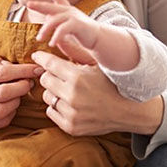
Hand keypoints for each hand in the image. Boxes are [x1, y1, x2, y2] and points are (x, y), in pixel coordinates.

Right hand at [0, 53, 39, 132]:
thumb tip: (8, 65)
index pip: (3, 72)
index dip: (22, 70)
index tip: (36, 69)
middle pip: (5, 92)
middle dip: (22, 86)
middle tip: (29, 82)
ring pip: (5, 108)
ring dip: (18, 100)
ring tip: (20, 93)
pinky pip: (3, 120)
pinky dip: (12, 112)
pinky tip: (11, 104)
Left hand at [27, 0, 98, 62]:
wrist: (98, 38)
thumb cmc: (83, 32)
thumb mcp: (68, 24)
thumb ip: (58, 20)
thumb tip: (47, 17)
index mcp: (67, 10)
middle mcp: (69, 11)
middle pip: (51, 7)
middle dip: (40, 5)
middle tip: (29, 4)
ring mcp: (73, 17)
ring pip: (55, 20)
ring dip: (46, 29)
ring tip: (39, 39)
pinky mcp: (77, 24)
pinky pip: (63, 29)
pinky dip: (56, 36)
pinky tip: (51, 43)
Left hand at [31, 37, 163, 135]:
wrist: (129, 112)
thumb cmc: (111, 84)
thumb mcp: (96, 64)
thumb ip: (75, 53)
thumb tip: (57, 39)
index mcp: (78, 77)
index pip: (49, 64)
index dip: (41, 58)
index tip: (37, 56)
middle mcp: (72, 96)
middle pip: (44, 79)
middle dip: (49, 74)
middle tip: (58, 74)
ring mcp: (71, 113)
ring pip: (47, 96)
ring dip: (53, 91)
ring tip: (67, 90)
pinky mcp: (71, 127)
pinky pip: (51, 111)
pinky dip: (57, 106)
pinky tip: (69, 103)